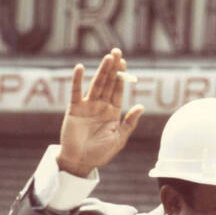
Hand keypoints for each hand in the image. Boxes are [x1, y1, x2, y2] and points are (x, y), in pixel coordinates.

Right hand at [57, 48, 144, 175]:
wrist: (80, 162)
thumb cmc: (100, 154)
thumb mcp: (119, 139)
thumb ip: (129, 123)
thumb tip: (141, 106)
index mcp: (112, 112)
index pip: (118, 90)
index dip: (121, 77)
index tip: (124, 63)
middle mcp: (100, 106)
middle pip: (108, 83)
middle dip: (113, 68)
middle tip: (117, 51)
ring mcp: (87, 107)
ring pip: (96, 85)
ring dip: (102, 71)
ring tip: (108, 57)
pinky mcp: (74, 109)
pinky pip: (76, 92)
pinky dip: (77, 80)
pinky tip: (80, 68)